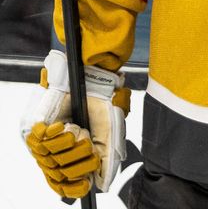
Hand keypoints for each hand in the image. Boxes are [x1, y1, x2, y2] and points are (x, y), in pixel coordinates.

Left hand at [20, 51, 127, 197]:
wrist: (94, 84)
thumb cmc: (100, 106)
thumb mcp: (109, 135)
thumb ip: (108, 160)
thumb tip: (103, 184)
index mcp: (74, 157)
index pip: (65, 184)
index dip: (74, 185)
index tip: (85, 182)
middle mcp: (56, 153)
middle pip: (62, 173)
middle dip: (78, 156)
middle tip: (86, 138)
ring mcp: (44, 143)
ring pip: (52, 158)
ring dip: (69, 142)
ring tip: (75, 127)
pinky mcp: (34, 130)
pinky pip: (42, 142)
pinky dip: (56, 134)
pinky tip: (63, 124)